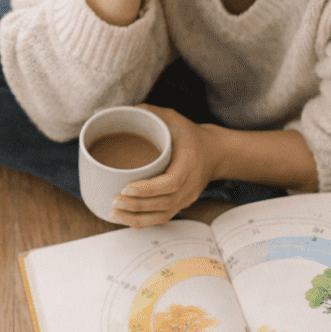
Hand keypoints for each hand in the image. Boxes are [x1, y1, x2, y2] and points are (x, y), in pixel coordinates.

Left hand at [110, 105, 220, 227]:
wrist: (215, 153)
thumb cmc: (191, 135)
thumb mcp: (175, 119)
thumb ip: (152, 112)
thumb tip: (127, 110)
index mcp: (189, 163)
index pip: (171, 182)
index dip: (148, 188)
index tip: (127, 188)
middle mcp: (190, 184)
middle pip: (164, 203)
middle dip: (137, 205)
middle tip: (114, 201)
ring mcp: (187, 197)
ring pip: (163, 215)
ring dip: (138, 218)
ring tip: (115, 212)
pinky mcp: (182, 204)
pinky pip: (163, 218)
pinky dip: (144, 221)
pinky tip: (126, 219)